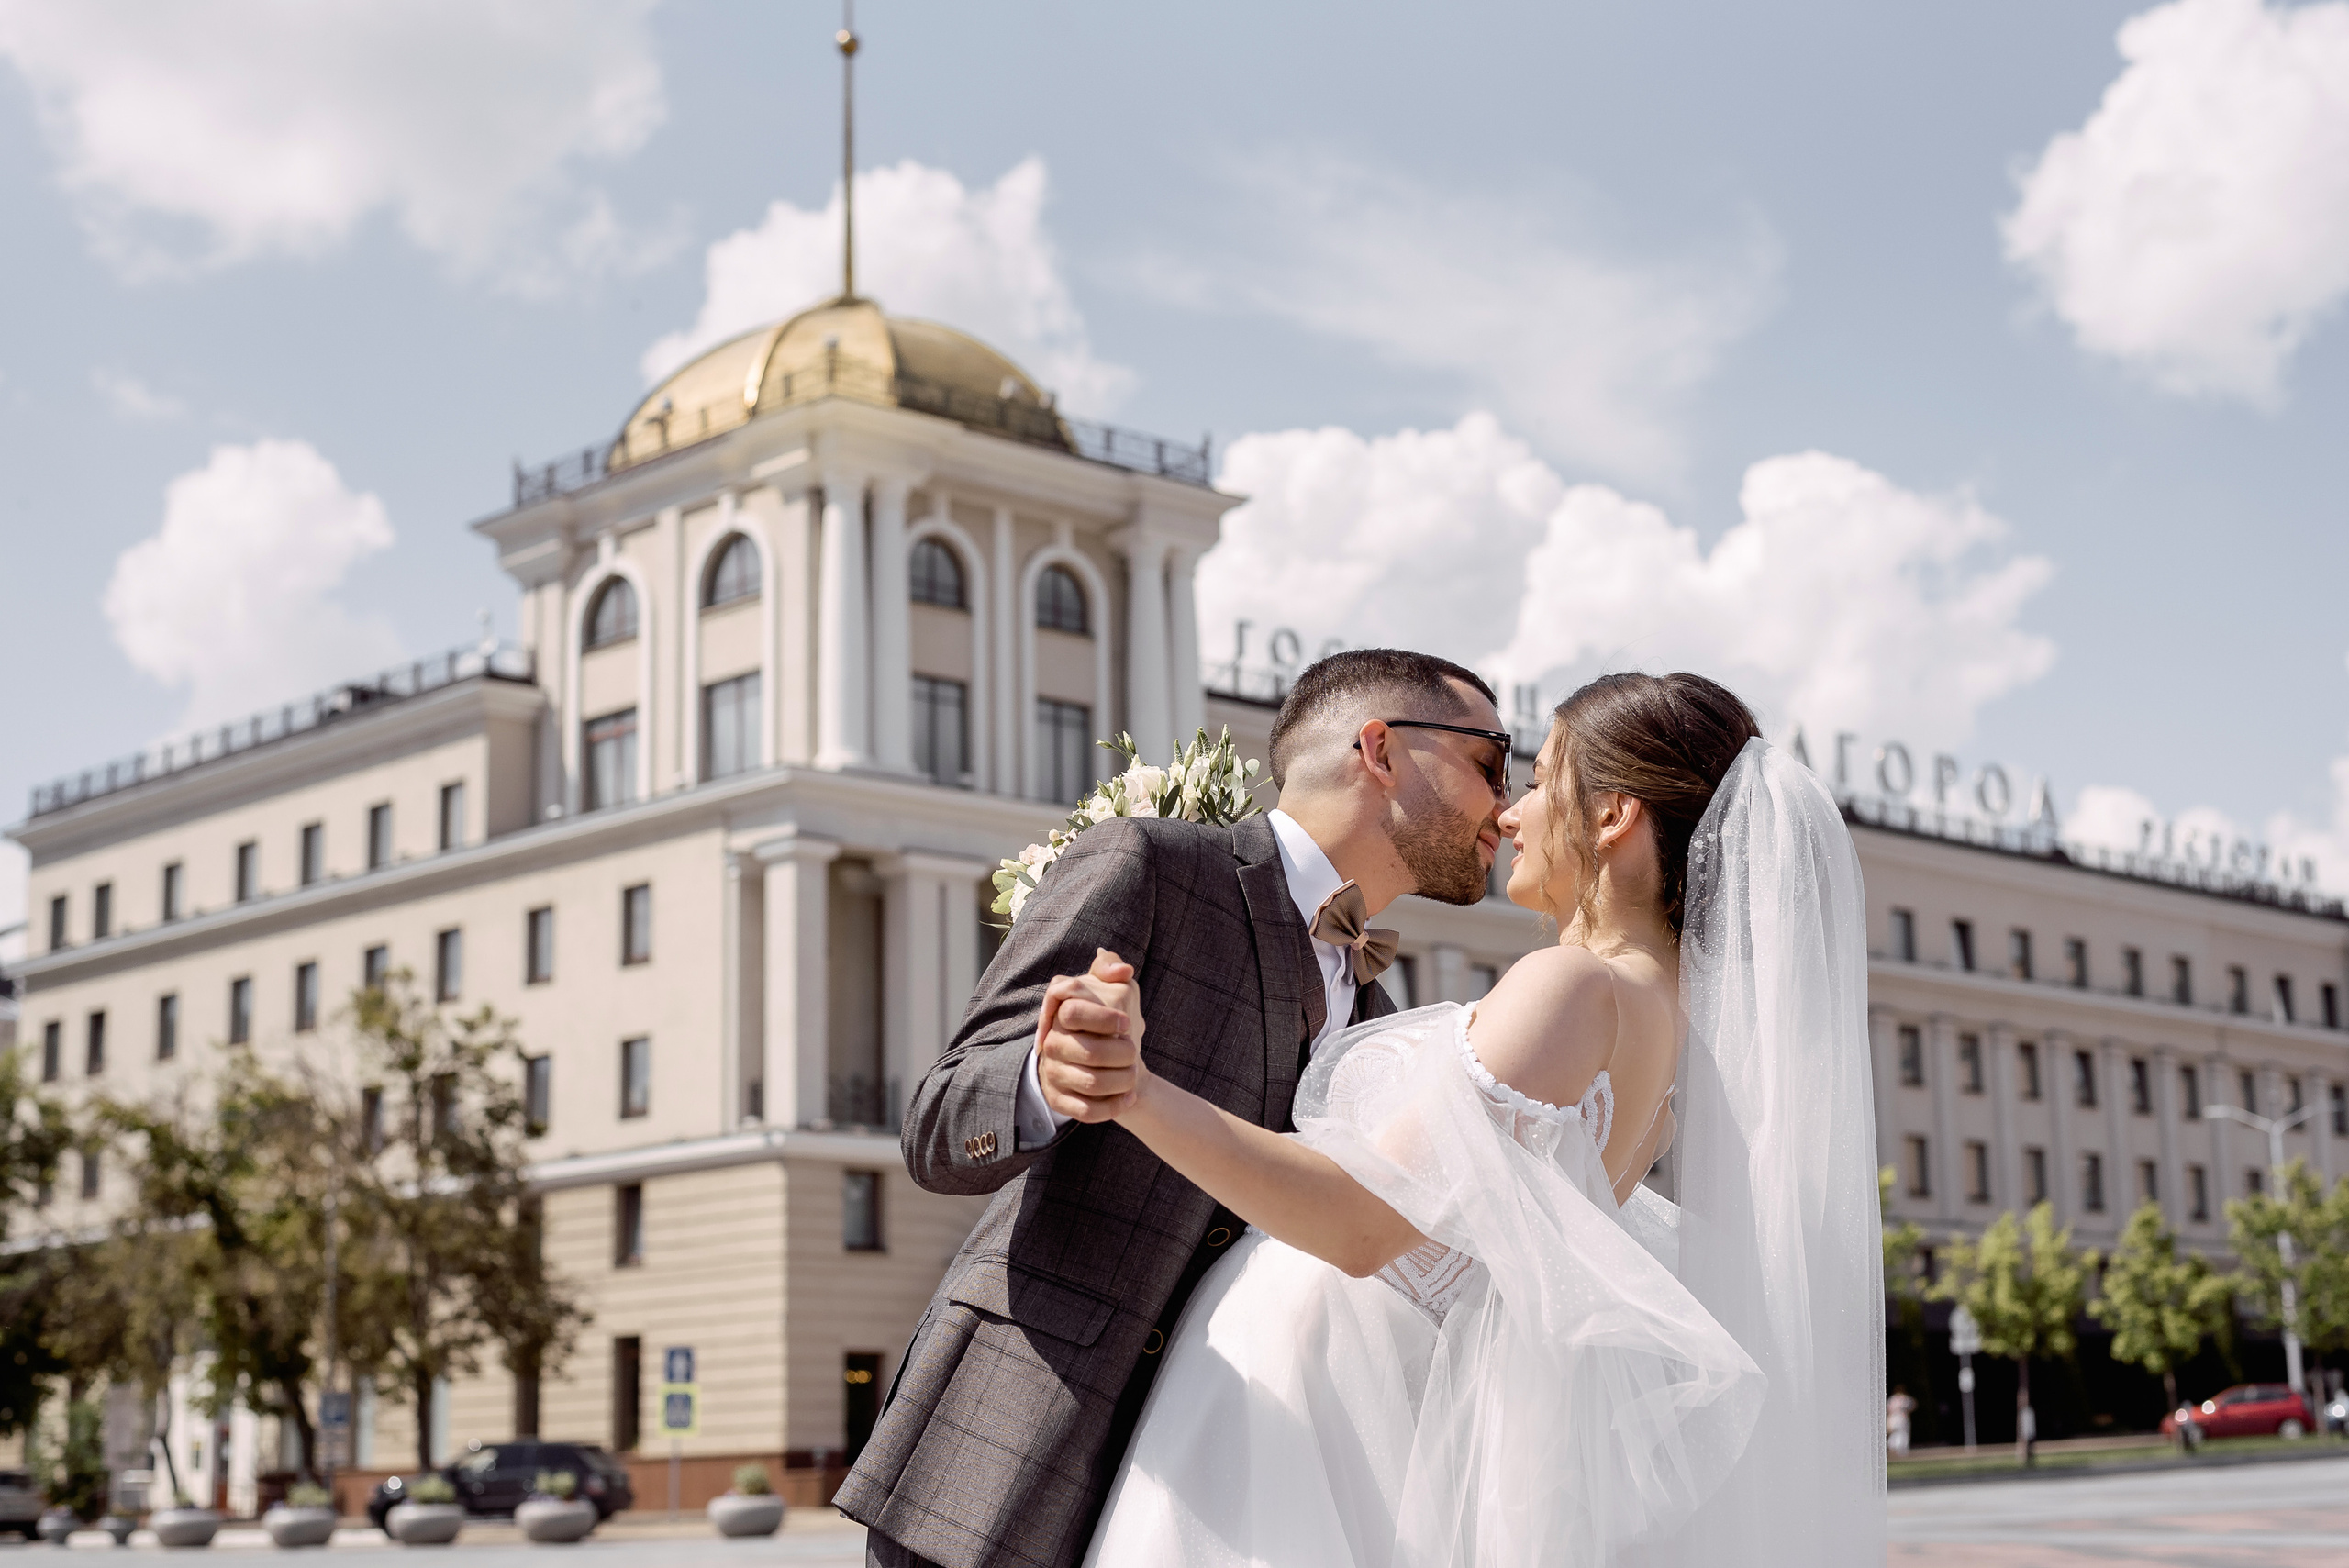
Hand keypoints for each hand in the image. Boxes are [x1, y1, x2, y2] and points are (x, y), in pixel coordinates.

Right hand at [1035, 948, 1148, 1121]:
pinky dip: (1113, 1107)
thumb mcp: (1111, 989)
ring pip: (1090, 1083)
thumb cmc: (1109, 1022)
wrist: (1102, 1062)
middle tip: (1133, 1052)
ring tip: (1134, 1074)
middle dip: (1121, 1054)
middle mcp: (1050, 1043)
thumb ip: (1110, 968)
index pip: (1072, 1012)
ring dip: (1122, 1080)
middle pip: (1087, 1052)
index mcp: (1058, 1012)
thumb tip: (1123, 971)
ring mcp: (1051, 1072)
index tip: (1125, 1023)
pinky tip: (1129, 1097)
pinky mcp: (1057, 1099)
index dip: (1102, 1019)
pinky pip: (1086, 1110)